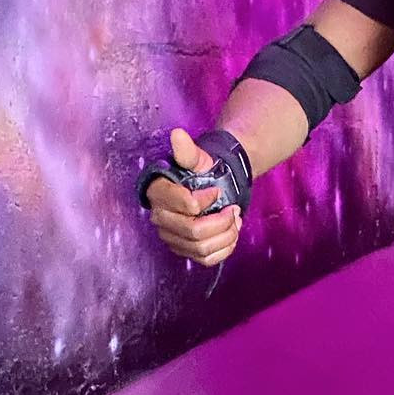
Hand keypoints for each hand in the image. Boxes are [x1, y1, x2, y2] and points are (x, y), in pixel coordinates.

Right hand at [144, 129, 242, 267]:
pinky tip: (231, 232)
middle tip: (233, 208)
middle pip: (193, 231)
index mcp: (159, 193)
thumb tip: (177, 134)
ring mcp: (172, 237)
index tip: (216, 190)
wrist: (212, 187)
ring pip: (202, 248)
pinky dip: (226, 248)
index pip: (185, 205)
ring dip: (226, 235)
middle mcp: (160, 218)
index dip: (205, 200)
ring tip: (234, 219)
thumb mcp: (198, 159)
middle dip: (221, 221)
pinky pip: (207, 260)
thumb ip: (187, 151)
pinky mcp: (186, 250)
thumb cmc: (202, 173)